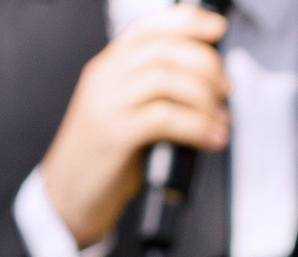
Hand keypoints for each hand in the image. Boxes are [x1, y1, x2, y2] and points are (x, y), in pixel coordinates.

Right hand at [39, 6, 231, 246]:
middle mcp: (105, 77)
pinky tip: (213, 138)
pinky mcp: (114, 133)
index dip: (186, 22)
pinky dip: (198, 126)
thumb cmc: (108, 156)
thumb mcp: (132, 114)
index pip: (147, 28)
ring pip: (165, 79)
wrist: (71, 194)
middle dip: (205, 65)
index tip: (217, 29)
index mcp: (110, 67)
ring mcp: (106, 103)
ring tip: (221, 120)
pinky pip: (164, 118)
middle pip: (163, 50)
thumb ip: (160, 94)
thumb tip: (213, 87)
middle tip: (226, 89)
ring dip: (205, 98)